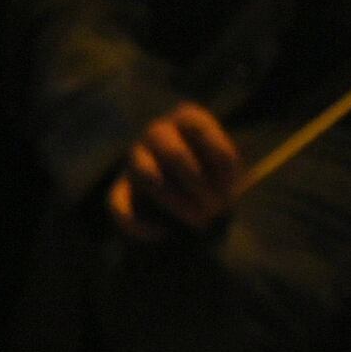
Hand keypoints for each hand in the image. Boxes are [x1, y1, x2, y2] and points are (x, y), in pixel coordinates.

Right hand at [108, 102, 242, 239]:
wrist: (198, 196)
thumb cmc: (218, 174)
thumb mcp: (231, 168)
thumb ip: (226, 167)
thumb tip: (217, 189)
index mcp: (186, 118)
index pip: (198, 126)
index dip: (219, 156)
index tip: (233, 183)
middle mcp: (158, 132)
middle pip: (173, 152)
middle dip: (198, 184)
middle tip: (216, 209)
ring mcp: (136, 158)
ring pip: (146, 175)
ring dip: (176, 201)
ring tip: (199, 220)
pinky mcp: (121, 188)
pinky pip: (117, 204)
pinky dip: (137, 223)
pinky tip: (162, 233)